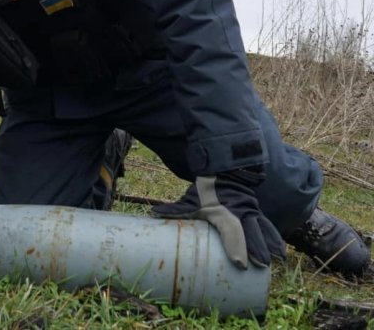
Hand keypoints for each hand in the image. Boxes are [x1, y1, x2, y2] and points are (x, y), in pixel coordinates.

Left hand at [152, 168, 285, 268]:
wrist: (221, 168)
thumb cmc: (204, 189)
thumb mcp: (190, 199)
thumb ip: (175, 209)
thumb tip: (153, 214)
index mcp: (222, 209)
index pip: (231, 229)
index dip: (235, 246)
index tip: (240, 264)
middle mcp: (239, 210)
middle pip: (250, 231)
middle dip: (256, 249)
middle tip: (262, 266)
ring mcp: (250, 210)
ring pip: (262, 228)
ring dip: (269, 244)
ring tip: (275, 261)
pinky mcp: (256, 211)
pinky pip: (266, 224)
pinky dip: (273, 236)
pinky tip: (280, 251)